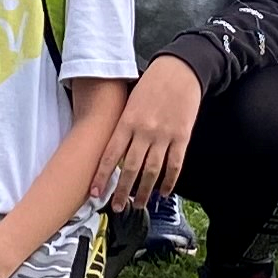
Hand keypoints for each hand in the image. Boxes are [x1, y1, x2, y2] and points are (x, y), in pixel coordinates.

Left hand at [97, 55, 203, 209]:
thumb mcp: (130, 102)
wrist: (180, 70)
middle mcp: (144, 131)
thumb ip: (124, 126)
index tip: (95, 193)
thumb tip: (114, 152)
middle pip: (130, 168)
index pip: (110, 154)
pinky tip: (163, 192)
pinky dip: (169, 182)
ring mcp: (164, 135)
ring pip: (152, 171)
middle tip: (117, 207)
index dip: (102, 176)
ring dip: (144, 192)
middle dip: (123, 191)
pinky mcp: (182, 137)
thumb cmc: (152, 84)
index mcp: (127, 121)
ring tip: (139, 205)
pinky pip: (175, 165)